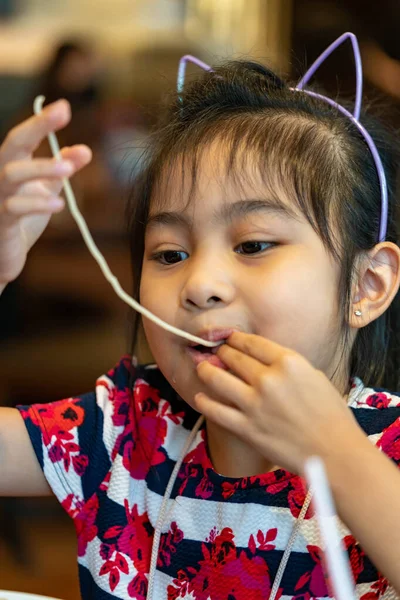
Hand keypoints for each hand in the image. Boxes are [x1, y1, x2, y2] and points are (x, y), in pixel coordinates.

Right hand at [0, 99, 91, 285]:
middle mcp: (0, 175)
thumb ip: (62, 170)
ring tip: (68, 170)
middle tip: (64, 114)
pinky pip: (14, 208)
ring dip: (41, 168)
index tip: (64, 106)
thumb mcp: (46, 189)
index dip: (42, 121)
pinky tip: (58, 203)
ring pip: (12, 175)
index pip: (25, 137)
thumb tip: (85, 150)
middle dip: (37, 127)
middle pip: (14, 144)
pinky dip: (37, 204)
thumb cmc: (21, 216)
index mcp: (11, 164)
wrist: (3, 254)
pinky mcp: (1, 222)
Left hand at [194, 332, 362, 473]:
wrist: (335, 453)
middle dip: (221, 352)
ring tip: (202, 367)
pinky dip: (204, 402)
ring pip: (217, 379)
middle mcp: (268, 379)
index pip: (251, 342)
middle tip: (215, 351)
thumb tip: (265, 362)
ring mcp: (254, 404)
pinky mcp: (246, 427)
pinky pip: (216, 411)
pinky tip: (200, 397)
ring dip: (206, 370)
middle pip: (233, 357)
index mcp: (288, 362)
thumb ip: (287, 367)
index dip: (235, 338)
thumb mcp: (314, 377)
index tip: (229, 338)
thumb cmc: (332, 416)